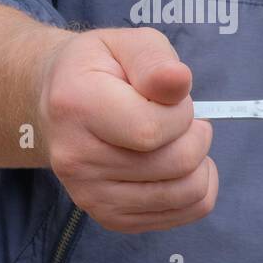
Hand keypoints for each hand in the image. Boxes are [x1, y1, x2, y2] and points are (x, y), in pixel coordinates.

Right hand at [38, 27, 218, 231]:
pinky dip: (199, 188)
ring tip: (178, 140)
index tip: (171, 99)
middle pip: (177, 163)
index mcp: (76, 107)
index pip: (153, 129)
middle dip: (196, 135)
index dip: (180, 112)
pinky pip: (185, 211)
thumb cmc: (105, 70)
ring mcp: (90, 196)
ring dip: (200, 162)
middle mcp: (75, 159)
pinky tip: (179, 165)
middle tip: (177, 119)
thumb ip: (155, 61)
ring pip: (188, 192)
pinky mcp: (110, 218)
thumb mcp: (129, 45)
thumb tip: (178, 80)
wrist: (62, 103)